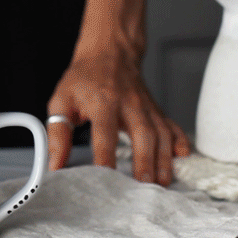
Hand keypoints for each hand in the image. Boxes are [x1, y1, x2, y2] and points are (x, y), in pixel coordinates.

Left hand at [46, 45, 189, 184]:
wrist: (109, 51)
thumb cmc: (83, 79)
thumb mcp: (61, 100)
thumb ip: (58, 134)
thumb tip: (55, 164)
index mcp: (102, 101)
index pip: (105, 132)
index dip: (105, 155)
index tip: (105, 177)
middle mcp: (129, 103)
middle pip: (142, 133)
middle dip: (145, 160)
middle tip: (145, 185)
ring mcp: (146, 106)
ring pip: (160, 133)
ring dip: (163, 158)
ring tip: (162, 182)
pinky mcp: (156, 109)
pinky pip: (171, 125)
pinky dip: (180, 141)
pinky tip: (182, 156)